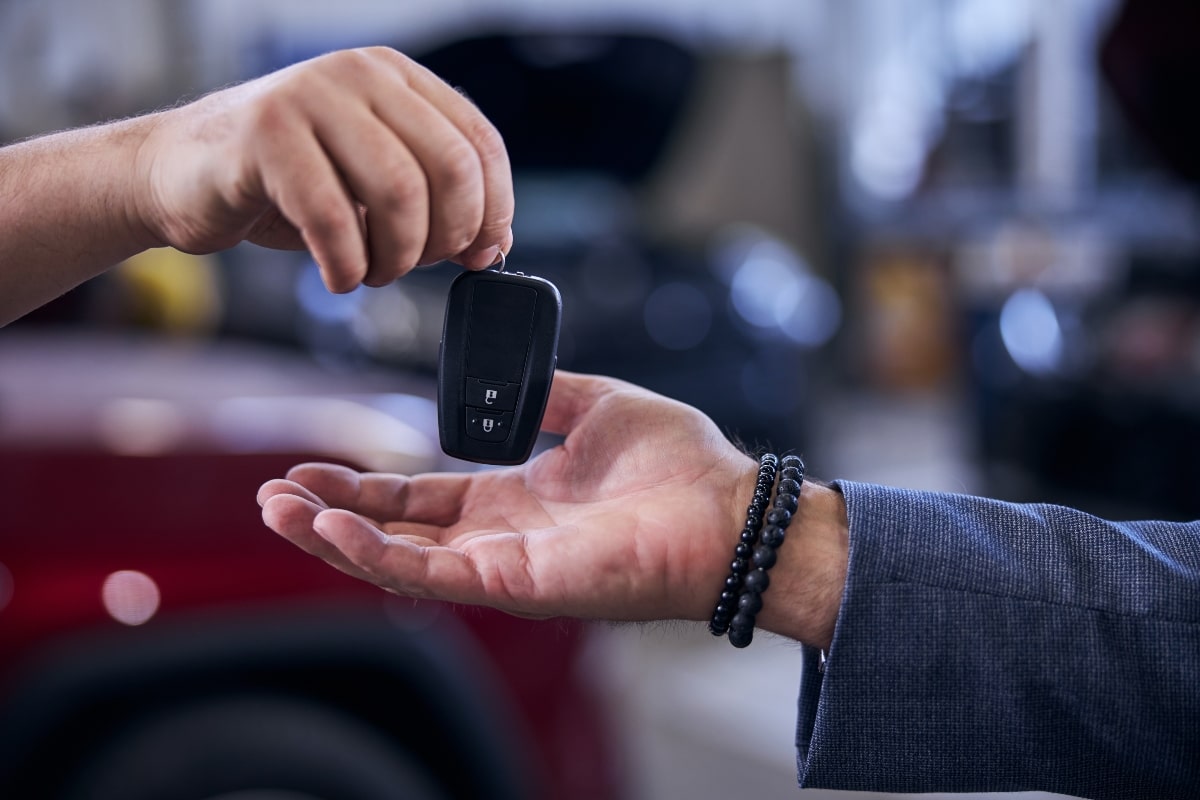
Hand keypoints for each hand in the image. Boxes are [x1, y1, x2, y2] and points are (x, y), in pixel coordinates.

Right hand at [136, 47, 512, 291]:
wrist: (180, 172)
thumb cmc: (286, 183)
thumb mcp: (372, 185)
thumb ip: (435, 203)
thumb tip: (493, 245)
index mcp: (397, 79)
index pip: (480, 144)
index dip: (493, 211)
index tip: (478, 254)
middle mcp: (359, 75)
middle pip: (451, 168)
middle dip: (445, 238)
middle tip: (414, 265)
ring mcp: (310, 96)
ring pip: (401, 191)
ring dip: (396, 256)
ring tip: (371, 271)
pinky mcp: (264, 135)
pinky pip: (333, 216)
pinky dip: (346, 264)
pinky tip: (337, 275)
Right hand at [258, 372, 849, 647]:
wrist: (729, 507)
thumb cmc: (681, 465)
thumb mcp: (599, 406)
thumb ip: (547, 394)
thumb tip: (514, 377)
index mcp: (515, 497)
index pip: (421, 498)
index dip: (364, 488)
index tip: (314, 464)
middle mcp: (501, 538)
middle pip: (395, 534)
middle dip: (330, 515)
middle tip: (273, 493)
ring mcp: (505, 565)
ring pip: (398, 561)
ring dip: (333, 538)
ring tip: (277, 509)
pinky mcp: (516, 583)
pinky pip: (430, 574)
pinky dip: (373, 555)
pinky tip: (330, 529)